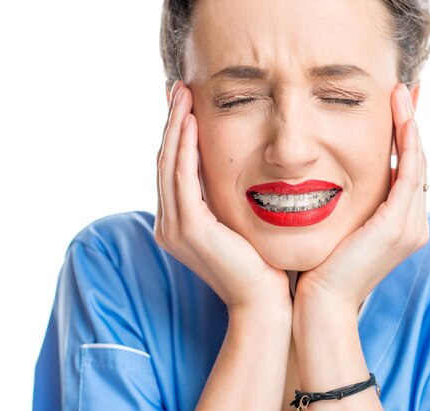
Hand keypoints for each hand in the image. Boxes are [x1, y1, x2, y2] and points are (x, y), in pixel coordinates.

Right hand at [154, 81, 290, 311]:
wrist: (264, 302)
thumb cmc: (261, 264)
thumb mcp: (239, 224)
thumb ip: (226, 200)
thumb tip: (235, 170)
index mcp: (179, 223)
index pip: (173, 170)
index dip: (176, 135)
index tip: (185, 105)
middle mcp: (168, 225)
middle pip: (165, 162)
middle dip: (171, 123)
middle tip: (179, 88)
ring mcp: (174, 228)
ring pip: (168, 164)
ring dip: (174, 127)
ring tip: (182, 95)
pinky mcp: (188, 228)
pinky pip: (182, 177)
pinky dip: (184, 147)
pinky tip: (190, 122)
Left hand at [296, 83, 428, 311]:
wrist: (320, 303)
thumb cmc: (322, 267)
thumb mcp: (340, 228)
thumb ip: (349, 204)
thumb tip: (333, 177)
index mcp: (400, 224)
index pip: (407, 171)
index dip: (404, 137)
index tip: (396, 106)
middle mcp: (413, 223)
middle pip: (417, 162)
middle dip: (410, 123)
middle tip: (403, 89)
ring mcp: (410, 225)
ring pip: (418, 162)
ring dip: (410, 124)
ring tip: (400, 92)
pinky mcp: (397, 224)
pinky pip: (410, 172)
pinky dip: (407, 141)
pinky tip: (400, 115)